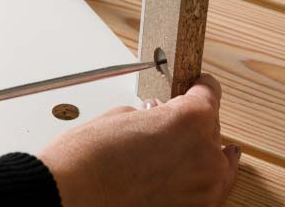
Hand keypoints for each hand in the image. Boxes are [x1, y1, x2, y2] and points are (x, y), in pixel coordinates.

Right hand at [37, 74, 239, 206]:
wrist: (70, 196)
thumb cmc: (87, 160)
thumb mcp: (123, 117)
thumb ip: (154, 117)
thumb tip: (160, 123)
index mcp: (191, 119)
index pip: (209, 94)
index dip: (199, 88)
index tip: (196, 89)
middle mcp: (205, 153)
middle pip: (211, 128)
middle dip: (191, 125)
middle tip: (168, 127)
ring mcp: (204, 188)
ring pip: (214, 162)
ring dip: (199, 153)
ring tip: (182, 152)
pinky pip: (210, 191)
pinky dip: (202, 181)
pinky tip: (201, 175)